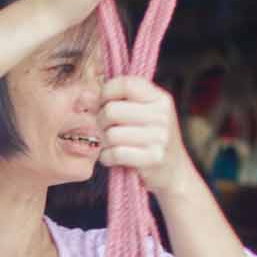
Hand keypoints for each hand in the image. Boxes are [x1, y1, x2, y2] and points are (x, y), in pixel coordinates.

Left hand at [97, 76, 194, 194]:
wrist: (173, 172)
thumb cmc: (149, 139)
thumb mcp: (137, 114)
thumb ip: (110, 101)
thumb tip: (83, 95)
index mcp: (160, 99)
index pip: (126, 84)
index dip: (107, 92)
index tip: (103, 103)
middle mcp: (162, 115)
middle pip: (111, 110)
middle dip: (101, 121)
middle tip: (106, 129)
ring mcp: (160, 137)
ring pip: (111, 134)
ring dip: (104, 142)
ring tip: (112, 145)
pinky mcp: (153, 158)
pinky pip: (115, 153)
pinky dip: (107, 157)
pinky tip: (114, 158)